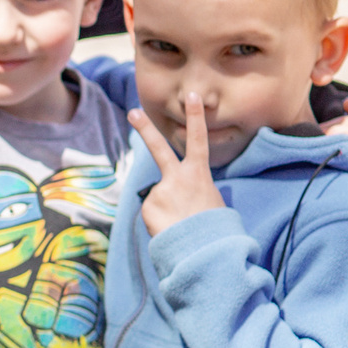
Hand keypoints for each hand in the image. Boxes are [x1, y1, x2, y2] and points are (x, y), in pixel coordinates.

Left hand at [129, 95, 226, 235]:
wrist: (204, 251)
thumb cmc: (213, 228)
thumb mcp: (211, 202)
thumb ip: (192, 190)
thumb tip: (177, 195)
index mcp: (199, 175)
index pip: (198, 140)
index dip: (195, 117)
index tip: (192, 95)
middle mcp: (176, 178)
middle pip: (158, 149)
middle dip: (145, 128)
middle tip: (133, 111)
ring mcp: (160, 190)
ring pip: (158, 196)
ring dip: (166, 210)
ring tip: (180, 224)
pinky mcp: (148, 205)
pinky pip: (151, 210)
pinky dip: (158, 220)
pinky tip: (170, 228)